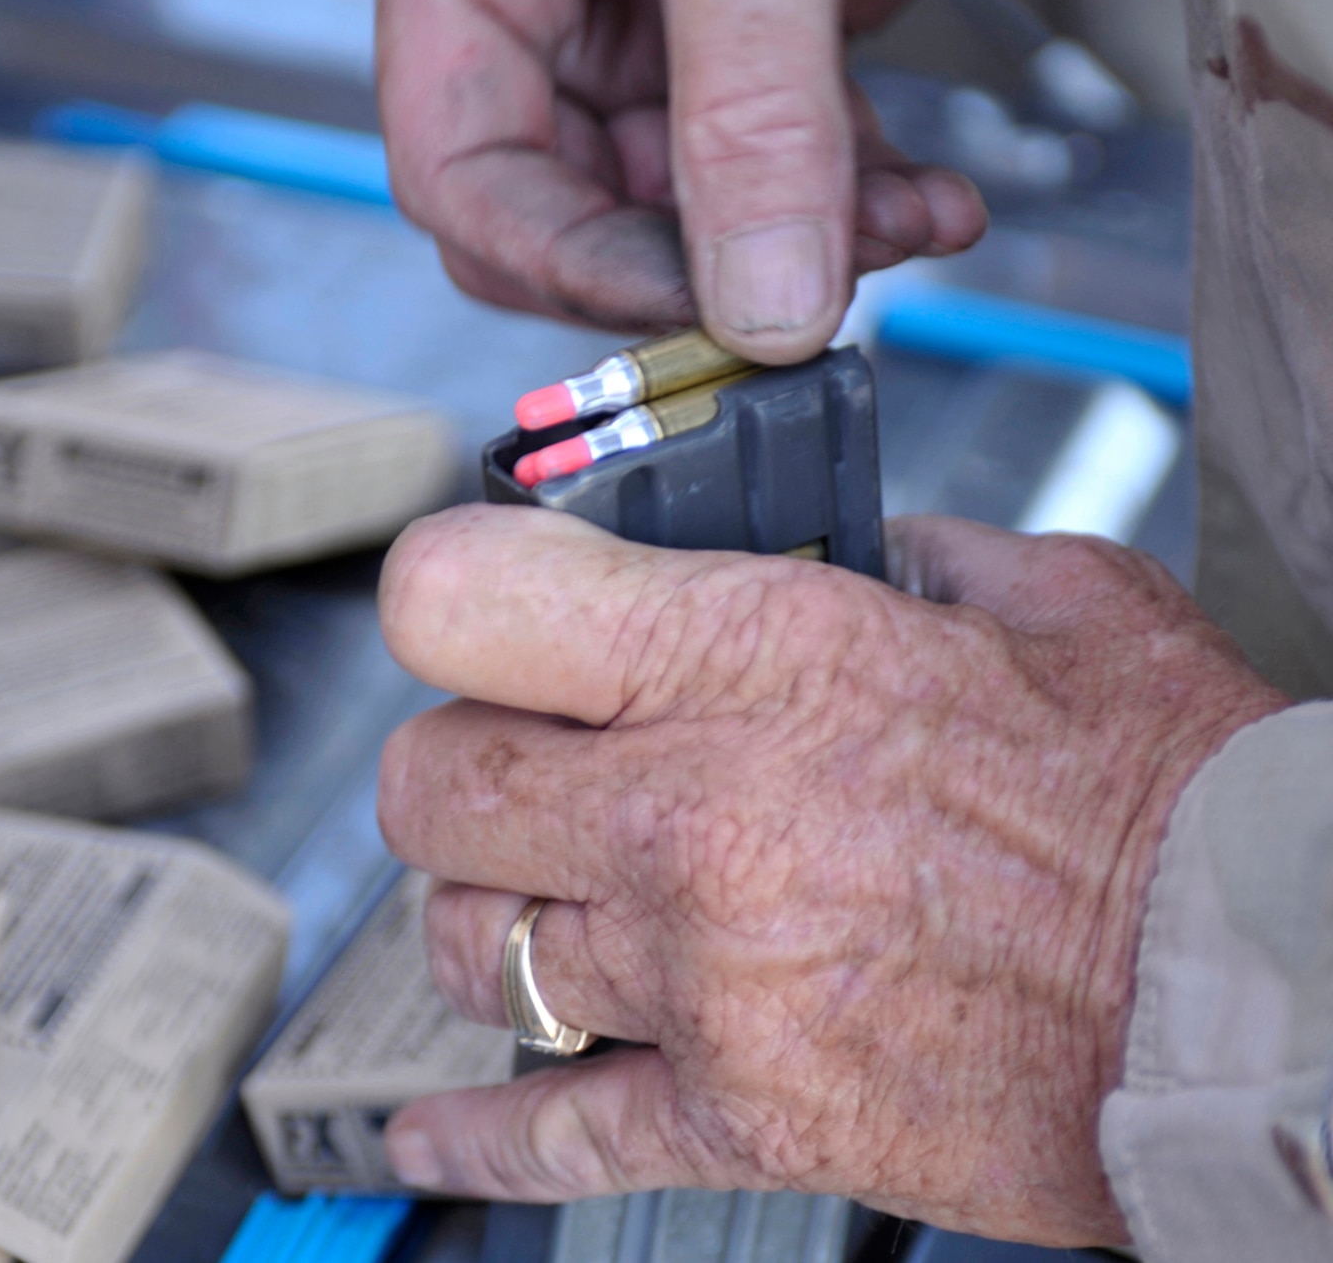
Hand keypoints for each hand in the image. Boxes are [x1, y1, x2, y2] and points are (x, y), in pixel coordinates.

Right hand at [360, 0, 1065, 361]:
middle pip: (574, 191)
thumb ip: (752, 103)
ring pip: (692, 183)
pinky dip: (855, 187)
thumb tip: (763, 304)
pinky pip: (783, 136)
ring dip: (800, 230)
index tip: (683, 307)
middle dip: (696, 252)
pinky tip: (922, 200)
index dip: (557, 254)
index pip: (461, 160)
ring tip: (902, 225)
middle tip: (803, 286)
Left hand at [373, 507, 1286, 1242]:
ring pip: (467, 948)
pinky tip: (434, 1131)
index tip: (476, 612)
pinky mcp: (741, 1116)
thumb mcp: (1046, 600)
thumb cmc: (1166, 792)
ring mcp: (702, 979)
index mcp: (748, 659)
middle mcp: (690, 816)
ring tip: (551, 906)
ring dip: (491, 922)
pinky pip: (552, 1132)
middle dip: (459, 768)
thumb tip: (833, 544)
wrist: (1255, 992)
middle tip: (516, 767)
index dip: (449, 596)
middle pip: (432, 786)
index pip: (461, 603)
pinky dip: (479, 1138)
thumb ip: (900, 554)